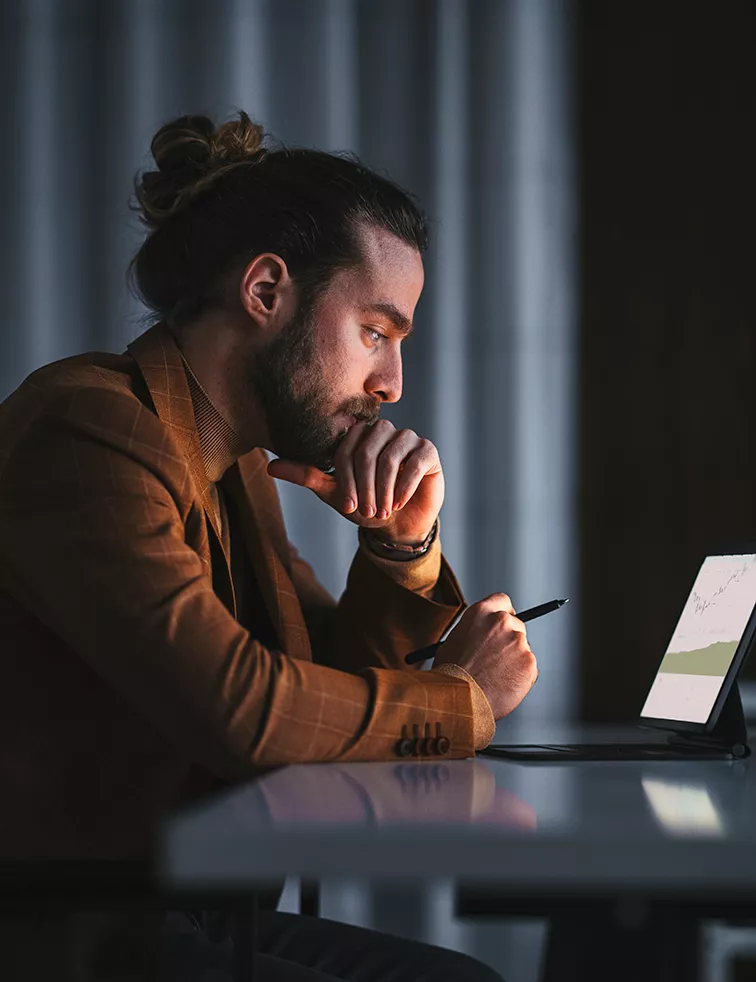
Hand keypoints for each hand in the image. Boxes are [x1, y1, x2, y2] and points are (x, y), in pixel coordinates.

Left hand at [266, 420, 443, 543]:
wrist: (399, 524)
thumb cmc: (366, 505)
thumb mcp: (334, 493)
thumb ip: (307, 476)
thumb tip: (271, 467)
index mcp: (358, 436)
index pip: (346, 449)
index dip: (345, 479)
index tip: (347, 507)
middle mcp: (383, 430)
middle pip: (367, 450)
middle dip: (364, 485)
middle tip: (367, 511)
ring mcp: (407, 439)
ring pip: (391, 455)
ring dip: (383, 488)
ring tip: (383, 510)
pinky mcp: (428, 452)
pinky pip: (415, 462)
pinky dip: (404, 486)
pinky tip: (398, 502)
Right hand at [433, 593, 537, 718]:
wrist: (460, 700)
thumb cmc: (451, 674)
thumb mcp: (453, 641)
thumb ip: (473, 631)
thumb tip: (483, 635)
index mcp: (481, 612)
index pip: (502, 601)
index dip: (503, 613)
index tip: (503, 624)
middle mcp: (502, 622)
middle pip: (516, 624)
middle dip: (509, 640)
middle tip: (497, 657)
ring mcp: (518, 642)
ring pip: (522, 648)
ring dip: (513, 659)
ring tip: (494, 677)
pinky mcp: (529, 662)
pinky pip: (528, 667)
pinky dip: (520, 676)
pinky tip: (502, 685)